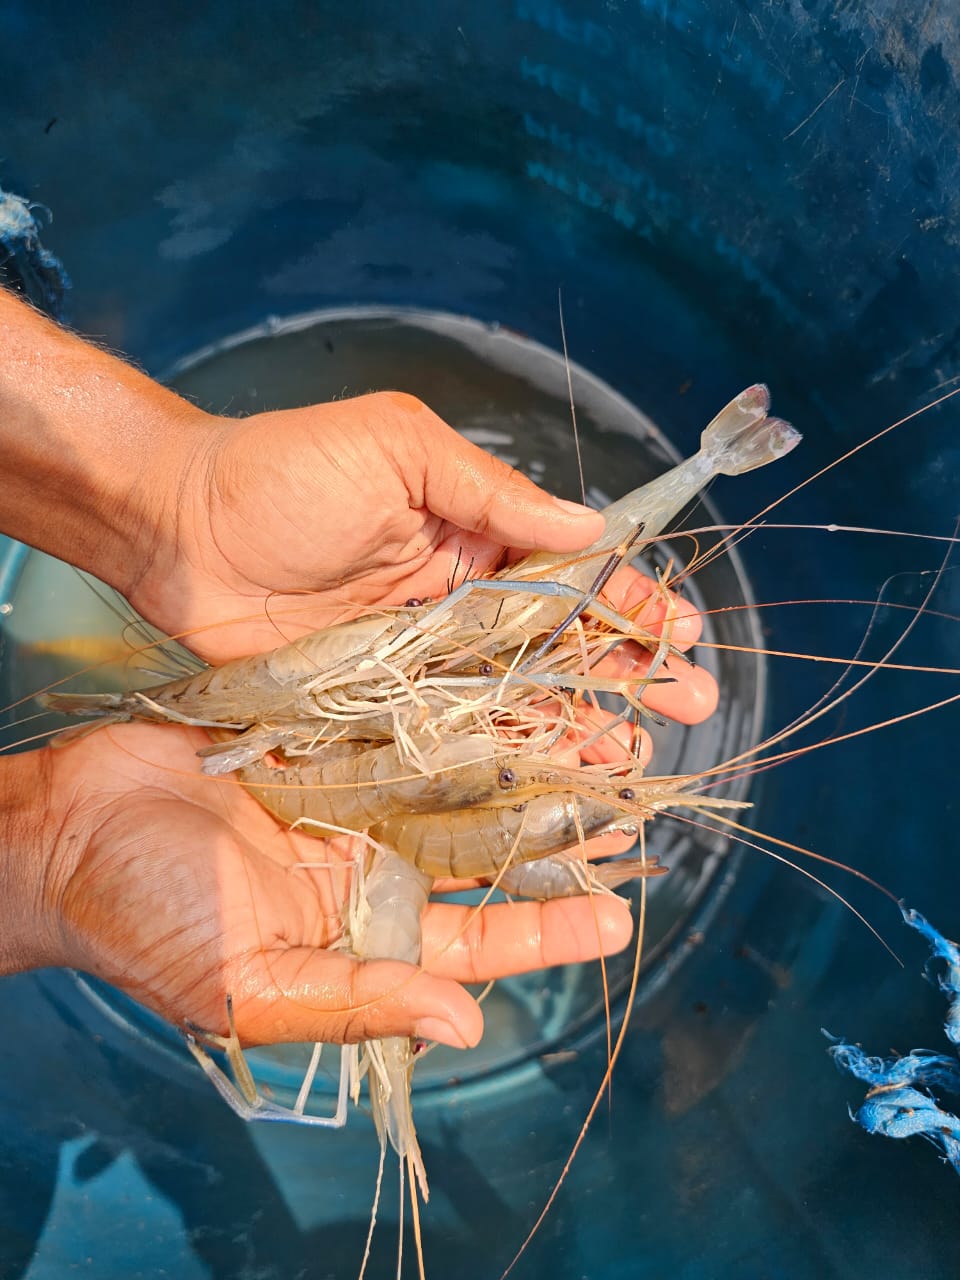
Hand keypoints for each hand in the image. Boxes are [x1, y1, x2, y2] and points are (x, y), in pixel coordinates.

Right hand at [13, 723, 638, 1050]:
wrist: (63, 827)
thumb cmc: (143, 920)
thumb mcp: (248, 984)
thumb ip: (356, 1002)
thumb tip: (461, 1026)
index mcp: (359, 931)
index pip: (475, 939)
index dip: (545, 931)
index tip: (618, 914)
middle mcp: (367, 862)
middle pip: (482, 855)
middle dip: (555, 842)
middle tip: (633, 818)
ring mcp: (347, 795)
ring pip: (457, 784)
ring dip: (522, 770)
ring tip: (596, 748)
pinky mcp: (322, 736)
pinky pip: (403, 725)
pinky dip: (456, 714)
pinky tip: (510, 695)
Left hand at [129, 388, 716, 724]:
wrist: (177, 528)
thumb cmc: (282, 470)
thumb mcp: (396, 448)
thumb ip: (489, 491)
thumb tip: (586, 529)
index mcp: (471, 534)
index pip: (571, 573)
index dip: (631, 602)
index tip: (683, 633)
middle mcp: (458, 602)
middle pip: (561, 645)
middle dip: (629, 672)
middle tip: (688, 705)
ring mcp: (421, 661)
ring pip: (518, 699)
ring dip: (581, 724)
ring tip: (633, 752)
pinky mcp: (378, 706)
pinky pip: (451, 735)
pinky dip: (503, 757)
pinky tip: (550, 778)